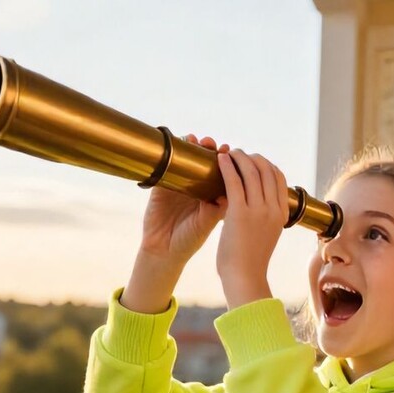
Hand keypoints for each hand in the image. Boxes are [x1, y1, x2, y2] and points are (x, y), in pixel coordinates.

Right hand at [121, 134, 228, 312]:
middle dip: (209, 150)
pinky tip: (176, 144)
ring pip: (186, 160)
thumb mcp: (207, 224)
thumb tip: (232, 193)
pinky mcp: (161, 186)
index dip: (226, 161)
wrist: (164, 251)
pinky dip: (171, 154)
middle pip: (204, 162)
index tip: (231, 150)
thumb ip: (218, 209)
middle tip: (212, 143)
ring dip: (192, 148)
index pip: (221, 172)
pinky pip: (166, 166)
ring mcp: (179, 185)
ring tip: (196, 140)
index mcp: (211, 196)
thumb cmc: (189, 241)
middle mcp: (196, 188)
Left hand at [216, 149, 288, 308]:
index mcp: (282, 213)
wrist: (244, 277)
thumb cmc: (251, 260)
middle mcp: (273, 208)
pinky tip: (219, 159)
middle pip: (266, 169)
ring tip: (228, 153)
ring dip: (239, 157)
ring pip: (251, 171)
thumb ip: (267, 218)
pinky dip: (227, 166)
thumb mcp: (268, 235)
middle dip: (252, 157)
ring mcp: (258, 210)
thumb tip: (261, 209)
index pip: (279, 178)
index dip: (266, 164)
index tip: (254, 161)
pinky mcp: (239, 212)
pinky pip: (234, 180)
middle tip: (239, 154)